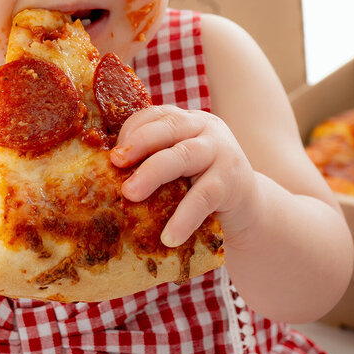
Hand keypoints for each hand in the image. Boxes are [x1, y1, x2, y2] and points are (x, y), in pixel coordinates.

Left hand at [111, 105, 254, 247]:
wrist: (249, 210)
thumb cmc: (200, 186)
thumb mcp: (178, 168)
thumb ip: (153, 162)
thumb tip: (104, 177)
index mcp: (187, 120)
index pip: (155, 115)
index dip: (131, 131)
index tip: (111, 154)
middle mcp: (205, 128)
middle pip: (168, 128)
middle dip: (138, 144)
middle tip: (115, 163)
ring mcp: (221, 152)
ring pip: (183, 156)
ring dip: (153, 173)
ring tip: (130, 194)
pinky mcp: (232, 181)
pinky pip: (203, 197)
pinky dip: (184, 218)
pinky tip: (168, 237)